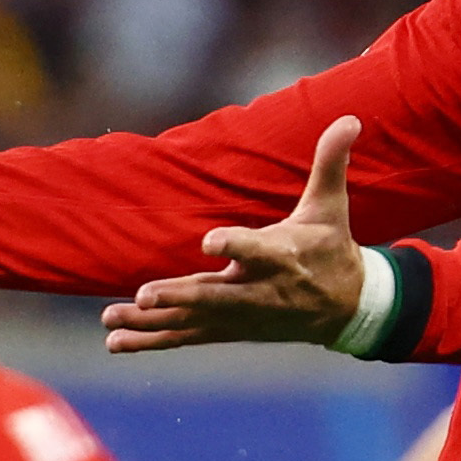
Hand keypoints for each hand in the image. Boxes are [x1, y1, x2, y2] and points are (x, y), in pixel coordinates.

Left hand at [102, 116, 363, 353]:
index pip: (257, 250)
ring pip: (193, 321)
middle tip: (145, 296)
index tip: (209, 241)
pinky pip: (186, 336)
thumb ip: (331, 163)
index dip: (234, 244)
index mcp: (283, 256)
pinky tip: (116, 341)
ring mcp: (241, 316)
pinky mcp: (229, 329)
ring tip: (111, 319)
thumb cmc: (331, 250)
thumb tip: (349, 119)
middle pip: (215, 296)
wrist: (347, 309)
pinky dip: (152, 339)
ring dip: (152, 322)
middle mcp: (259, 291)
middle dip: (179, 297)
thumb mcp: (332, 207)